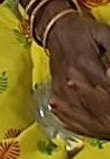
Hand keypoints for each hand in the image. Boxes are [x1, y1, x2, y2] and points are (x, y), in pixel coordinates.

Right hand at [47, 11, 109, 137]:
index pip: (108, 90)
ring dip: (103, 126)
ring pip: (87, 119)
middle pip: (101, 111)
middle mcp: (71, 80)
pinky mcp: (57, 94)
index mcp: (84, 64)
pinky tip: (97, 130)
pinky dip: (85, 128)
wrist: (54, 28)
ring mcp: (62, 89)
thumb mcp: (104, 34)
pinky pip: (71, 120)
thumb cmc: (82, 31)